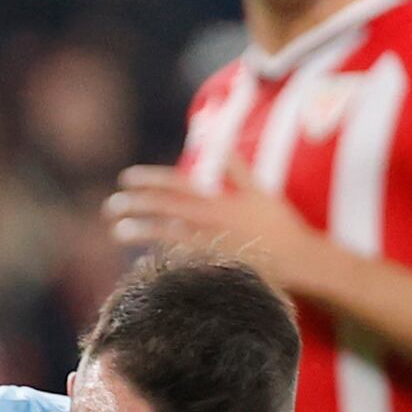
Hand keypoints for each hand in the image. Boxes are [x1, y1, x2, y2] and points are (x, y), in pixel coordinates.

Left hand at [103, 167, 322, 285]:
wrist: (301, 261)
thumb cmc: (281, 226)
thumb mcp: (261, 190)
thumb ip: (237, 168)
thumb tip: (219, 144)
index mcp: (220, 199)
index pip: (177, 184)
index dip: (149, 180)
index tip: (126, 178)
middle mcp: (212, 220)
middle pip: (165, 208)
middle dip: (135, 204)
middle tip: (111, 206)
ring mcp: (212, 245)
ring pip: (167, 234)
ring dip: (140, 231)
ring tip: (117, 231)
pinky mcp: (214, 267)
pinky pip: (180, 261)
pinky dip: (161, 257)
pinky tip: (143, 257)